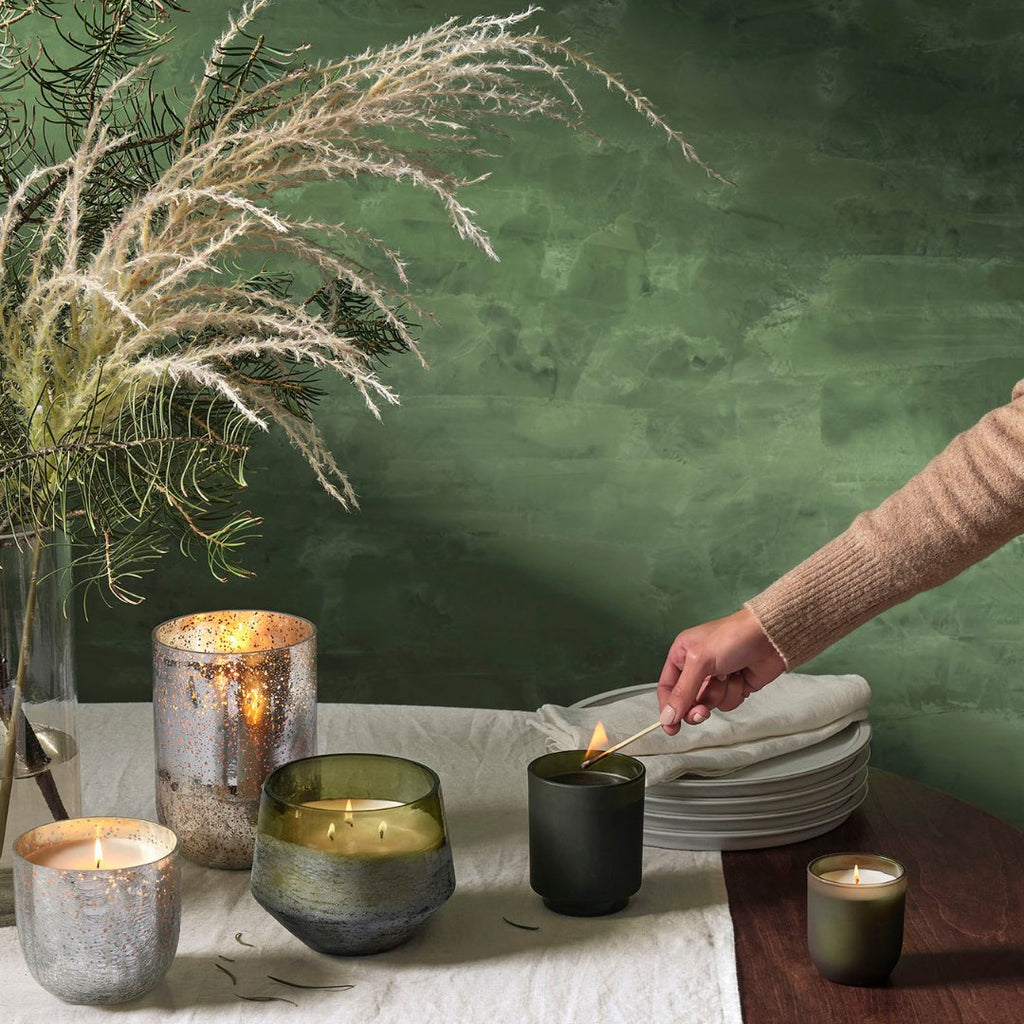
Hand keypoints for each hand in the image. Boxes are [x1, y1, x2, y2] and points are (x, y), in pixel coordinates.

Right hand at [657, 608, 784, 734]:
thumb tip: (667, 717)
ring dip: (721, 694)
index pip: (667, 687)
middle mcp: (697, 668)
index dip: (667, 708)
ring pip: (710, 704)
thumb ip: (683, 692)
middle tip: (702, 712)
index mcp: (682, 655)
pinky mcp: (735, 686)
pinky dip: (735, 693)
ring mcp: (717, 678)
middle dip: (697, 707)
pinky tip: (741, 677)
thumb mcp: (700, 661)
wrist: (770, 637)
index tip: (671, 728)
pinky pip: (728, 703)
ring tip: (729, 675)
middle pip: (688, 701)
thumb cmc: (733, 636)